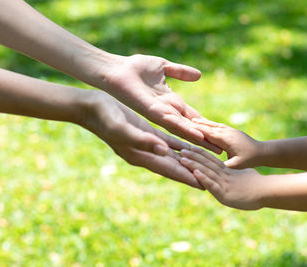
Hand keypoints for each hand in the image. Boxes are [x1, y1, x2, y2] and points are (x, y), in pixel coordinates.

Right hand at [80, 91, 203, 189]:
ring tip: (209, 163)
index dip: (187, 177)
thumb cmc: (105, 118)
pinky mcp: (149, 133)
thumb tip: (165, 152)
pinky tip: (194, 146)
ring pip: (175, 155)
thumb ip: (143, 141)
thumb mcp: (123, 129)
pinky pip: (170, 142)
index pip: (170, 170)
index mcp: (142, 156)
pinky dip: (182, 145)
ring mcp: (148, 144)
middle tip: (214, 178)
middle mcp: (147, 153)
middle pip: (176, 166)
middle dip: (194, 172)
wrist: (93, 108)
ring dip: (191, 159)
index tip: (205, 186)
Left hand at [101, 54, 220, 152]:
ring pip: (182, 131)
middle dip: (204, 141)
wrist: (115, 68)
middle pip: (188, 129)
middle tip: (221, 153)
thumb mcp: (163, 68)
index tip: (219, 136)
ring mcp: (158, 115)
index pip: (191, 118)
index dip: (204, 127)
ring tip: (213, 150)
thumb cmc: (134, 68)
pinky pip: (170, 123)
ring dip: (197, 140)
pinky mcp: (150, 113)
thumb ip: (180, 72)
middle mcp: (165, 113)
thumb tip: (199, 75)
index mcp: (170, 103)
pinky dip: (184, 130)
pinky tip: (196, 137)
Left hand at [179, 146, 262, 209]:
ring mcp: (223, 184)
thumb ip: (238, 174)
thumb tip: (237, 173)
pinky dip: (203, 178)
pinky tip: (194, 173)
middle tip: (180, 148)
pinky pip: (212, 185)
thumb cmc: (259, 185)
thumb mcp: (246, 176)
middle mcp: (224, 176)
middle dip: (193, 156)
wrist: (268, 191)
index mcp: (228, 172)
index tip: (191, 146)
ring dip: (193, 165)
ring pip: (206, 172)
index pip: (211, 160)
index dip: (200, 153)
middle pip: (206, 163)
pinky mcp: (224, 194)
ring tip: (182, 158)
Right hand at [192, 118, 259, 167]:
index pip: (208, 133)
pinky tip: (207, 125)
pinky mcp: (233, 132)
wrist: (263, 152)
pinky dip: (211, 125)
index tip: (186, 127)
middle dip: (198, 124)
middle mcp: (228, 132)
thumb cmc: (250, 160)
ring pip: (214, 125)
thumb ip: (223, 165)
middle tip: (185, 121)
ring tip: (193, 120)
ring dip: (204, 123)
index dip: (197, 130)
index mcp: (226, 139)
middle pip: (210, 126)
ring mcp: (231, 131)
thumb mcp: (236, 165)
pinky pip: (219, 126)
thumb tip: (210, 168)